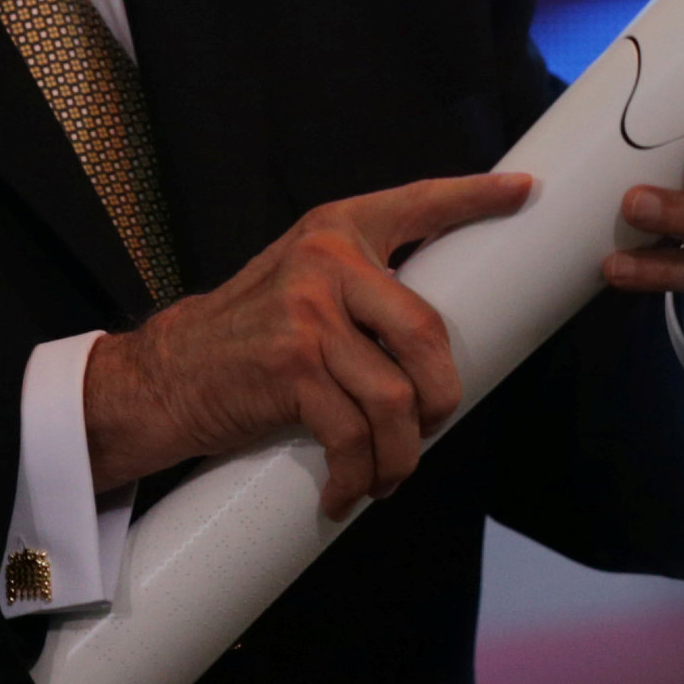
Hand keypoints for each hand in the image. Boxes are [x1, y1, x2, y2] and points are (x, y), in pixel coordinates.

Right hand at [82, 171, 530, 516]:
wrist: (159, 378)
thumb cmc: (243, 339)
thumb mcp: (299, 285)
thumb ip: (357, 288)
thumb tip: (434, 335)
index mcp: (336, 230)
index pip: (419, 203)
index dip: (475, 196)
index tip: (524, 190)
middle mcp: (325, 261)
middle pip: (427, 331)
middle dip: (443, 394)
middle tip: (435, 424)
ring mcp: (308, 315)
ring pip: (395, 396)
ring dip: (404, 451)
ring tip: (392, 474)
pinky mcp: (290, 369)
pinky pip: (353, 434)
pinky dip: (359, 474)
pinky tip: (349, 493)